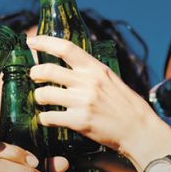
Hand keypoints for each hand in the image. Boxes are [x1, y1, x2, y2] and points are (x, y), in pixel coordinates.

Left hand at [27, 36, 170, 167]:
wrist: (139, 130)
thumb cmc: (125, 105)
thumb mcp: (110, 79)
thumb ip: (90, 71)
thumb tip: (69, 63)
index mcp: (95, 68)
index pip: (65, 48)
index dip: (44, 42)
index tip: (31, 41)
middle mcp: (88, 82)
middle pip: (47, 70)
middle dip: (34, 73)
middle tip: (33, 76)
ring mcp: (82, 102)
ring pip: (44, 94)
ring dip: (38, 97)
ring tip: (41, 100)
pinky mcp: (79, 121)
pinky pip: (49, 117)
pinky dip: (44, 118)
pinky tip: (47, 119)